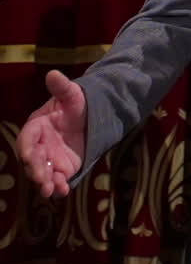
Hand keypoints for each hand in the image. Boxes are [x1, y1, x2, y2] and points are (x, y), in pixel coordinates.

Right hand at [16, 69, 86, 197]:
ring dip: (44, 183)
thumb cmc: (76, 105)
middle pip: (31, 161)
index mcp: (37, 126)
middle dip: (35, 169)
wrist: (90, 119)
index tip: (28, 155)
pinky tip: (63, 190)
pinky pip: (56, 181)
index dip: (26, 147)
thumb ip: (62, 87)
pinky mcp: (61, 170)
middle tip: (42, 177)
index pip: (26, 138)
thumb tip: (52, 73)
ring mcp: (49, 159)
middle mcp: (39, 146)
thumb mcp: (72, 94)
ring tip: (49, 189)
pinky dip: (58, 187)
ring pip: (41, 174)